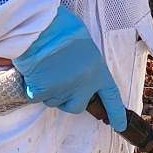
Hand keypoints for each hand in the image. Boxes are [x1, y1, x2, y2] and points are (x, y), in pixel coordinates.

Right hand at [13, 6, 127, 129]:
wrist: (39, 27)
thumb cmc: (61, 27)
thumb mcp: (83, 43)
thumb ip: (85, 64)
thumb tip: (77, 74)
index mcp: (97, 70)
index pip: (111, 96)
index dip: (116, 112)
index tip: (120, 126)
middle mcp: (83, 85)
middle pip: (76, 106)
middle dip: (67, 99)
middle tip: (58, 80)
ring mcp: (62, 90)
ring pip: (54, 101)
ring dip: (48, 90)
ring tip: (44, 68)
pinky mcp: (42, 91)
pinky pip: (36, 96)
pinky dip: (32, 87)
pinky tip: (33, 71)